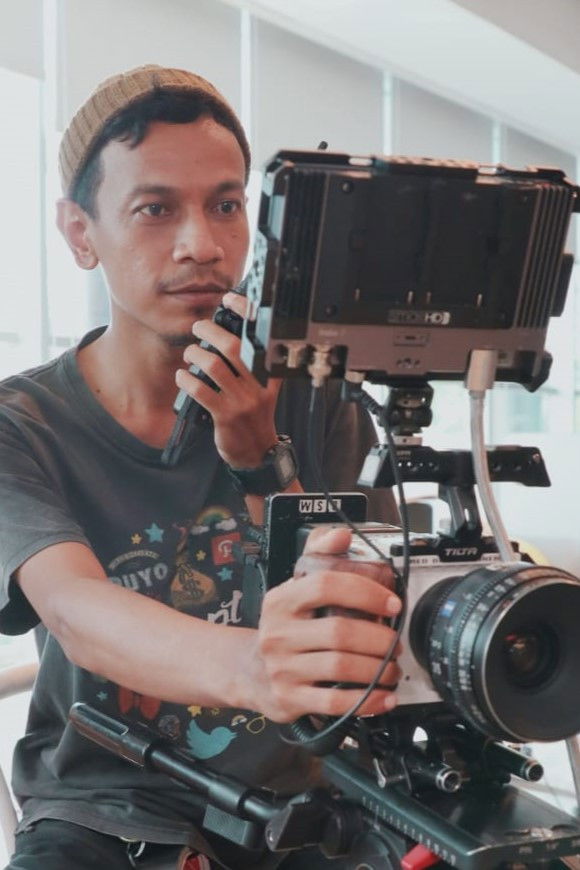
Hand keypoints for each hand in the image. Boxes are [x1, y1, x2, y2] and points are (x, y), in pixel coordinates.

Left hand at [176, 292, 281, 467]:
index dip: (246, 313)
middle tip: (198, 326)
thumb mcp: (261, 387)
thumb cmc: (254, 414)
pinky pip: (200, 391)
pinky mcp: (226, 416)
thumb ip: (248, 364)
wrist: (257, 452)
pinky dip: (186, 380)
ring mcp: (243, 401)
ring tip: (190, 354)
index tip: (230, 299)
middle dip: (210, 330)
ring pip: (213, 366)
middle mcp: (259, 385)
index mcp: (270, 373)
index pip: (261, 335)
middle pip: (233, 346)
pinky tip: (183, 377)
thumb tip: (224, 334)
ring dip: (195, 354)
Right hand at [245, 526, 401, 722]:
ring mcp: (282, 668)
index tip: (391, 603)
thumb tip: (342, 534)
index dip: (365, 592)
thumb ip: (318, 554)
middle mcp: (278, 634)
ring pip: (341, 668)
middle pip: (339, 632)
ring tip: (391, 668)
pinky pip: (335, 703)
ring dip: (377, 670)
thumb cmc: (283, 626)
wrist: (248, 671)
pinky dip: (367, 701)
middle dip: (379, 639)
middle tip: (395, 643)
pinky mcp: (289, 699)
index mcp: (282, 600)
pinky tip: (383, 697)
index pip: (326, 586)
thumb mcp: (293, 586)